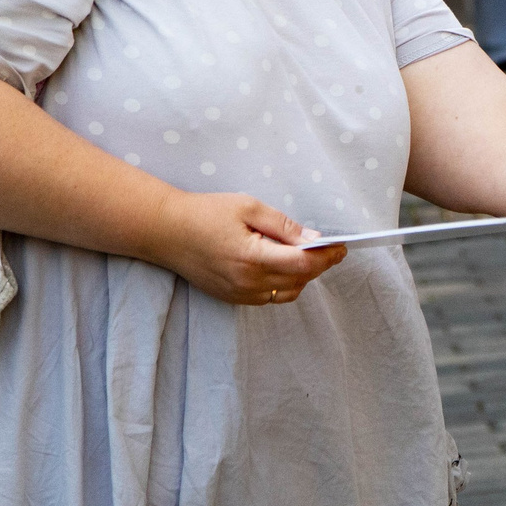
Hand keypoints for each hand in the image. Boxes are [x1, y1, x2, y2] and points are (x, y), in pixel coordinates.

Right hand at [149, 191, 346, 304]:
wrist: (164, 231)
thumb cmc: (205, 213)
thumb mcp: (248, 207)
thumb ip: (283, 226)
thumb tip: (314, 239)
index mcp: (252, 257)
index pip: (303, 264)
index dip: (327, 257)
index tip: (341, 247)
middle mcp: (247, 282)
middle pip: (299, 280)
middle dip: (318, 265)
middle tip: (329, 248)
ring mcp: (239, 294)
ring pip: (287, 293)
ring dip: (302, 276)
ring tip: (305, 256)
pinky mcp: (232, 298)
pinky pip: (269, 298)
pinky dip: (283, 285)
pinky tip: (282, 266)